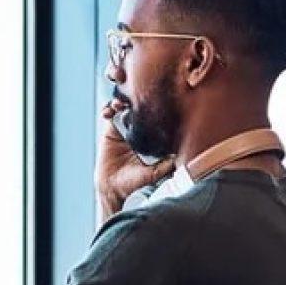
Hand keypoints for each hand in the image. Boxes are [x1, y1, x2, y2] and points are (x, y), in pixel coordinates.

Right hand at [96, 99, 174, 217]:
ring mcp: (124, 128)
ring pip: (124, 108)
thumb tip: (177, 158)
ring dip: (121, 101)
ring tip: (118, 104)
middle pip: (139, 109)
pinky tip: (107, 113)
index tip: (154, 102)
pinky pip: (108, 114)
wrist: (113, 187)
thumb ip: (164, 166)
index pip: (154, 118)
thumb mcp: (152, 174)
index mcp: (151, 138)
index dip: (154, 108)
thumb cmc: (134, 182)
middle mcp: (139, 131)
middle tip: (134, 97)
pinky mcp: (110, 129)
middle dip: (136, 99)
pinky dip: (107, 110)